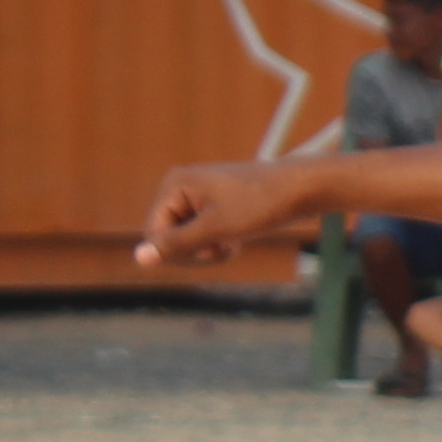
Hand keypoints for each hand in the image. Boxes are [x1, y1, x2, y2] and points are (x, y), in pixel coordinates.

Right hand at [137, 156, 309, 269]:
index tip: (211, 251)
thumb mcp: (216, 230)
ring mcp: (199, 196)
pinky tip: (237, 240)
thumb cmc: (260, 204)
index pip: (154, 234)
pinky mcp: (215, 205)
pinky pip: (204, 235)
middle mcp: (182, 186)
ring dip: (209, 250)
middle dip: (196, 251)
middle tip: (225, 246)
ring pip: (188, 240)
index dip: (179, 252)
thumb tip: (139, 258)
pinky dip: (219, 244)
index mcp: (174, 184)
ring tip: (234, 242)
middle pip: (169, 238)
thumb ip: (176, 245)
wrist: (302, 189)